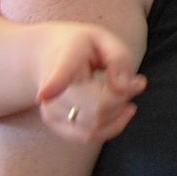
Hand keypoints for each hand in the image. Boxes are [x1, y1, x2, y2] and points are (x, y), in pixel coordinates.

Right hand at [33, 22, 145, 143]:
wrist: (48, 56)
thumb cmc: (81, 47)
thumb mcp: (104, 39)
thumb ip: (119, 59)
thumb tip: (123, 88)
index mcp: (64, 61)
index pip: (58, 76)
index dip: (53, 85)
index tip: (43, 94)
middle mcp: (51, 90)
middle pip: (96, 108)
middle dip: (122, 99)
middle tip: (133, 82)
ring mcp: (50, 111)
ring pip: (95, 126)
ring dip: (118, 113)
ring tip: (123, 93)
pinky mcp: (55, 125)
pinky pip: (89, 136)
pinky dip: (111, 127)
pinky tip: (119, 109)